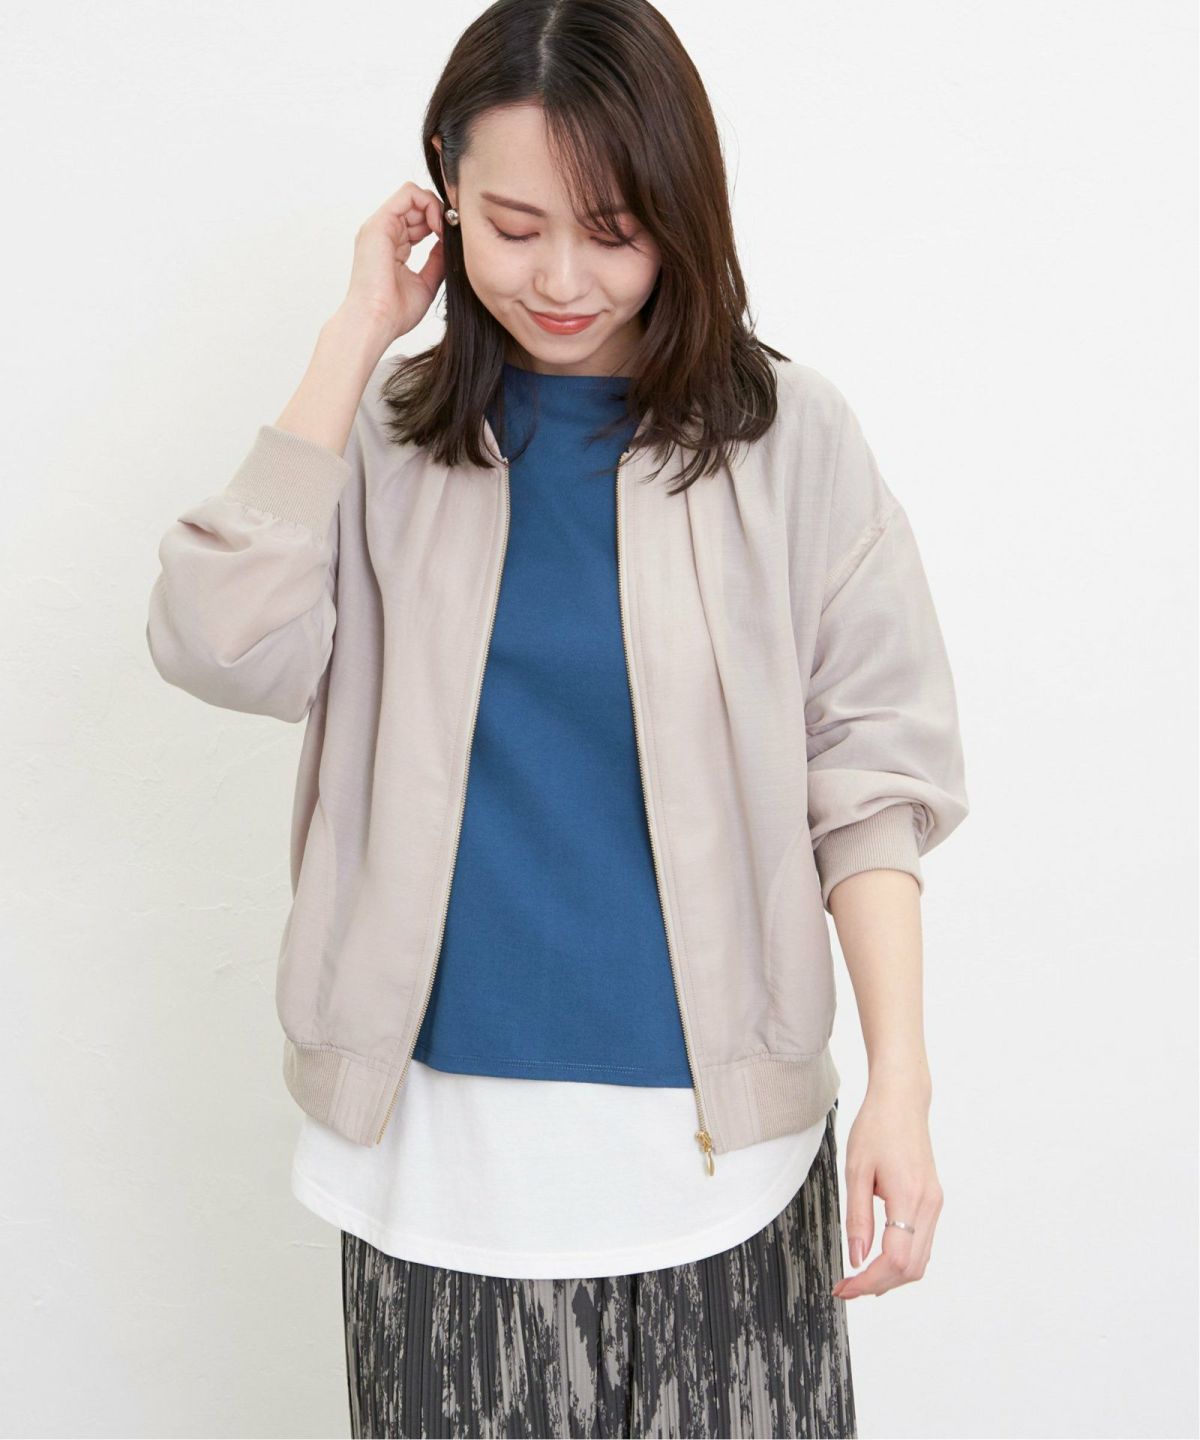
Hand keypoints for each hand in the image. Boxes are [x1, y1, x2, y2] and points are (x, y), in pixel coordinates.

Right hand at [337, 183, 446, 344]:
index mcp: (391, 247)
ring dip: (437, 210)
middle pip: (417, 206)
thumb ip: (436, 260)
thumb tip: (449, 244)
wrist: (376, 321)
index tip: (452, 241)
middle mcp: (383, 233)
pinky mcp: (380, 223)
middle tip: (453, 235)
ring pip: (414, 196)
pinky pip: (409, 193)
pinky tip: (438, 227)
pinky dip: (430, 204)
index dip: (438, 225)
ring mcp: (380, 226)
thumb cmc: (395, 312)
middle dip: (440, 216)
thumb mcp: (426, 283)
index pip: (418, 222)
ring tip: (446, 232)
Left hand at [831, 1073, 943, 1299]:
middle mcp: (929, 1205)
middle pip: (911, 1269)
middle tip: (847, 1287)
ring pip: (920, 1261)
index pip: (895, 1260)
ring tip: (860, 1278)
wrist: (902, 1100)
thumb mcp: (856, 1170)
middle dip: (878, 1285)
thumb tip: (857, 1258)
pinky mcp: (932, 1200)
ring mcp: (934, 1204)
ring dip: (891, 1276)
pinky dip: (902, 1259)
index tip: (845, 1286)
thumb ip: (857, 1217)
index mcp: (910, 1198)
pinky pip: (922, 1243)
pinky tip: (879, 1258)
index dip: (869, 1281)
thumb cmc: (877, 1126)